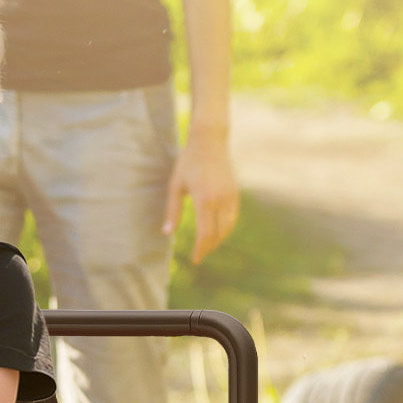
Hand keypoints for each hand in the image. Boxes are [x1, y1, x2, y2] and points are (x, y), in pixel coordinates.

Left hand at [164, 130, 239, 264]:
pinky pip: (233, 217)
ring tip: (207, 246)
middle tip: (199, 256)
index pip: (206, 233)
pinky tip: (216, 232)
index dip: (201, 249)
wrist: (209, 142)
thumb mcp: (175, 186)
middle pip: (219, 233)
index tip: (195, 260)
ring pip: (229, 227)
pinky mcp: (235, 193)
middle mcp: (221, 199)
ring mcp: (231, 196)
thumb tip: (167, 233)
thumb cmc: (188, 163)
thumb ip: (172, 211)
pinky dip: (226, 228)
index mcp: (205, 199)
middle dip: (209, 247)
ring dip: (219, 239)